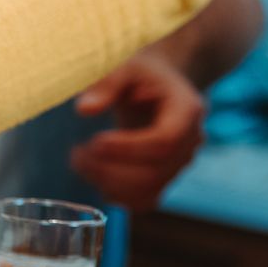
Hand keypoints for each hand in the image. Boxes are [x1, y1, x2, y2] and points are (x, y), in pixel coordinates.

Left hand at [70, 51, 207, 210]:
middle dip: (110, 169)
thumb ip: (106, 84)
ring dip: (107, 184)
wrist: (155, 85)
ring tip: (79, 160)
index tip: (95, 141)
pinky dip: (115, 195)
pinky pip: (143, 201)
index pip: (165, 141)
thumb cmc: (139, 74)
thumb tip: (84, 109)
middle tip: (77, 153)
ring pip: (148, 191)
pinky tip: (94, 174)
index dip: (129, 148)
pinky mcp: (163, 180)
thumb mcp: (125, 66)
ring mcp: (178, 165)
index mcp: (187, 111)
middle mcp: (190, 143)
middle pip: (155, 172)